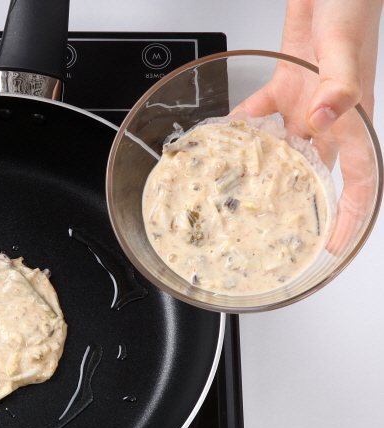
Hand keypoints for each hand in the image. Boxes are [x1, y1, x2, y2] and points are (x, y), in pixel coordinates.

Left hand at [234, 0, 382, 253]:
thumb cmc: (350, 6)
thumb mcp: (344, 48)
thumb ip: (338, 86)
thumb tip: (324, 120)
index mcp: (353, 119)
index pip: (360, 181)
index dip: (350, 216)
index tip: (332, 245)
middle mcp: (329, 118)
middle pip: (316, 173)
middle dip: (300, 203)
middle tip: (275, 228)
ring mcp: (306, 102)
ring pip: (285, 148)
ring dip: (265, 168)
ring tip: (240, 192)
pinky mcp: (286, 84)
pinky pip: (261, 113)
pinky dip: (244, 126)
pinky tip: (226, 137)